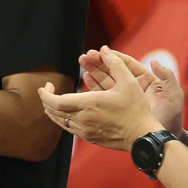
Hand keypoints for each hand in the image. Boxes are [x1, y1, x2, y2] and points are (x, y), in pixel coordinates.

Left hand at [38, 48, 162, 151]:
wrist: (143, 136)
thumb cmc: (136, 109)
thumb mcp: (129, 82)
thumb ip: (115, 64)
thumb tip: (105, 49)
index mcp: (89, 104)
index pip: (56, 102)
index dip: (46, 94)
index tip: (44, 86)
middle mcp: (83, 119)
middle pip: (54, 111)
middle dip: (46, 99)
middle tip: (47, 89)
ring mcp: (85, 131)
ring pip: (60, 121)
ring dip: (52, 110)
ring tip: (51, 100)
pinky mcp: (89, 138)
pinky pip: (68, 128)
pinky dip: (61, 119)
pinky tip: (63, 113)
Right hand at [80, 45, 183, 136]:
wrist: (162, 139)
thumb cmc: (171, 117)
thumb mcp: (173, 96)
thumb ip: (167, 77)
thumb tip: (154, 61)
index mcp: (146, 79)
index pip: (127, 64)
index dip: (114, 56)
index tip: (102, 50)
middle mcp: (133, 86)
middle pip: (113, 70)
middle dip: (99, 61)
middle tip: (86, 55)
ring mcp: (123, 97)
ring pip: (106, 80)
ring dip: (93, 70)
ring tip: (82, 62)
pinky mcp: (116, 107)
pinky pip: (103, 94)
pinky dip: (93, 86)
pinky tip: (85, 78)